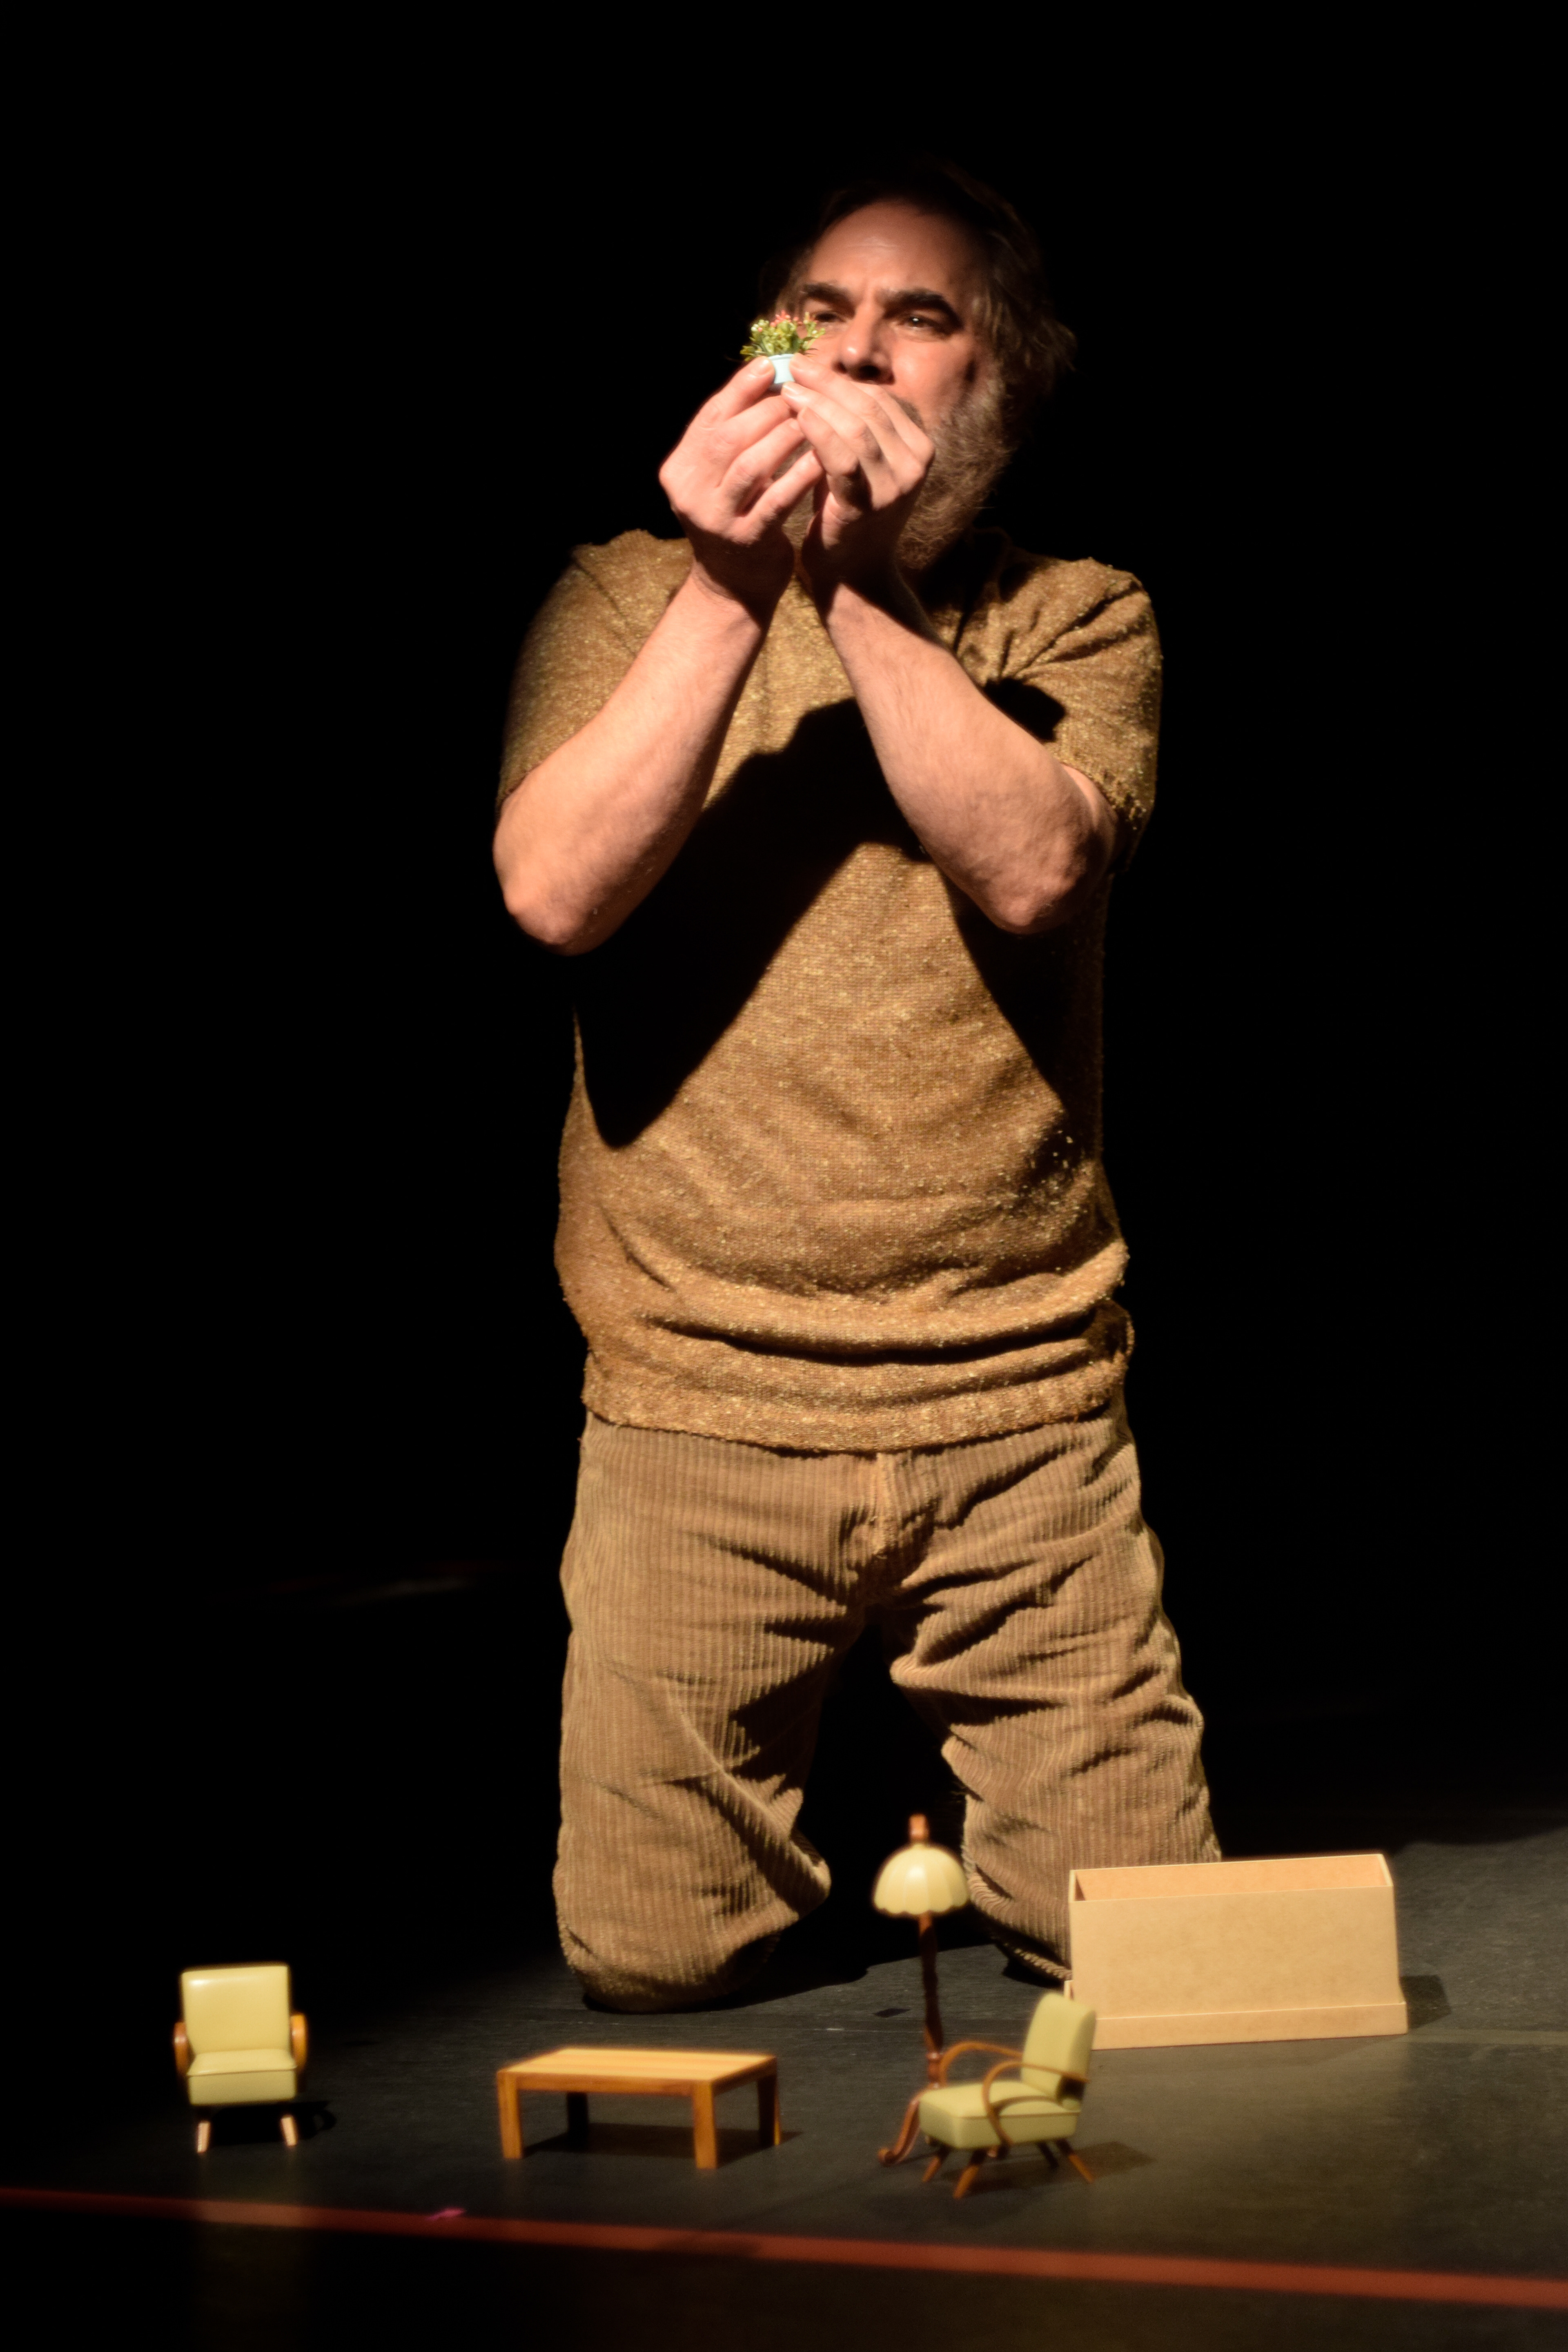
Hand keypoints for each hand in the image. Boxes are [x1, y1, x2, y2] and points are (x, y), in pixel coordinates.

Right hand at [659, 360, 823, 617]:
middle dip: (766, 411)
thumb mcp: (723, 476)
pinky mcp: (745, 540)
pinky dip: (799, 476)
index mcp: (680, 469)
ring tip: (811, 421)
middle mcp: (689, 493)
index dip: (740, 389)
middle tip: (800, 395)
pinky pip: (776, 500)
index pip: (709, 417)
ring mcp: (715, 519)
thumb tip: (765, 372)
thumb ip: (733, 434)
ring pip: (749, 465)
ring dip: (783, 438)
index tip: (771, 366)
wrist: (734, 588)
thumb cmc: (738, 517)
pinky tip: (821, 458)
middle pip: (727, 436)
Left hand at [778, 359, 934, 596]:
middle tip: (793, 368)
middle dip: (827, 384)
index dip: (839, 380)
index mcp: (918, 448)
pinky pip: (843, 459)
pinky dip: (819, 433)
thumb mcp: (860, 465)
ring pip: (857, 427)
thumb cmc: (849, 515)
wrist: (853, 576)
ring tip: (788, 391)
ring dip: (819, 404)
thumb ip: (852, 428)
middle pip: (868, 407)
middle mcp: (915, 464)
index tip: (806, 368)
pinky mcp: (869, 505)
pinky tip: (796, 418)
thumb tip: (821, 379)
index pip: (877, 399)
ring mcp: (896, 485)